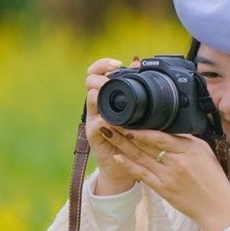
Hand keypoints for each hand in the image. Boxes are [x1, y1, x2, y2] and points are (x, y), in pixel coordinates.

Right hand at [84, 58, 139, 194]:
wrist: (125, 167)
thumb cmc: (133, 139)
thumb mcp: (139, 113)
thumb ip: (138, 91)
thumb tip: (140, 63)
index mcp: (107, 97)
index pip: (96, 72)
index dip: (103, 64)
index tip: (118, 63)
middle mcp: (97, 106)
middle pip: (89, 82)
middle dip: (99, 77)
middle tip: (111, 79)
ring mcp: (93, 120)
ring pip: (90, 101)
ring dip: (100, 96)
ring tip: (111, 95)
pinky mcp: (94, 137)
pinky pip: (95, 126)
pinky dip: (103, 122)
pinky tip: (112, 120)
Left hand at [106, 127, 229, 230]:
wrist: (216, 207)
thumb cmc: (213, 179)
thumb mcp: (205, 153)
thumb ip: (187, 140)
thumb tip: (170, 127)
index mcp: (189, 150)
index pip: (160, 135)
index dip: (141, 127)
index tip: (127, 118)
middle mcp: (177, 162)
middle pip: (146, 144)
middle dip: (125, 131)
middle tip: (110, 121)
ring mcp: (168, 176)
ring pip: (140, 157)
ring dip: (122, 145)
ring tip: (108, 134)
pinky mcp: (163, 189)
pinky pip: (142, 174)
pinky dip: (128, 165)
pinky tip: (117, 157)